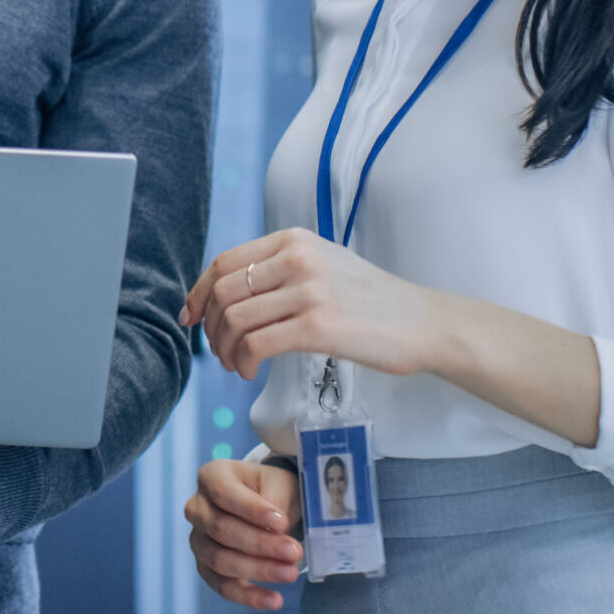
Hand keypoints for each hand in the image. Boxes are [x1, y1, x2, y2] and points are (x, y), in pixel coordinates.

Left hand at [179, 228, 448, 380]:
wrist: (423, 322)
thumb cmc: (372, 301)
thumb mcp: (324, 264)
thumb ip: (281, 269)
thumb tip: (228, 292)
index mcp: (293, 240)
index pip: (224, 262)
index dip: (198, 293)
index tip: (189, 318)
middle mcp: (297, 258)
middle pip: (224, 292)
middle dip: (210, 327)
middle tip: (218, 351)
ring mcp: (308, 290)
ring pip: (235, 319)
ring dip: (224, 349)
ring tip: (235, 365)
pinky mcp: (318, 325)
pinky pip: (256, 343)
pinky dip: (242, 362)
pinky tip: (248, 372)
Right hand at [185, 458, 302, 609]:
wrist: (268, 507)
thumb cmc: (273, 490)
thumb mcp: (279, 484)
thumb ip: (274, 503)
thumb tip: (275, 532)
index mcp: (212, 476)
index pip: (224, 493)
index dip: (252, 510)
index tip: (282, 522)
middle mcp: (197, 507)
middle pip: (221, 529)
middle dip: (260, 544)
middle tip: (294, 552)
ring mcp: (198, 539)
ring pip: (220, 559)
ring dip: (257, 569)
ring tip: (290, 573)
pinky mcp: (206, 567)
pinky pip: (222, 586)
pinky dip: (249, 596)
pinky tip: (275, 600)